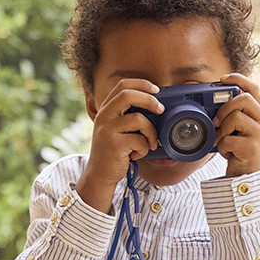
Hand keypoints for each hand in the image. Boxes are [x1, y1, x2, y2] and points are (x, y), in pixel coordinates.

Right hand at [77, 79, 163, 212]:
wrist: (99, 175)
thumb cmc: (113, 152)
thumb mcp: (116, 129)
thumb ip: (128, 115)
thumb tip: (156, 105)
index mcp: (105, 110)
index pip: (122, 85)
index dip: (142, 84)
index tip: (156, 90)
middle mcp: (103, 117)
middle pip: (128, 95)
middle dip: (150, 100)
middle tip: (161, 110)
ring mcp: (107, 131)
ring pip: (139, 119)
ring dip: (151, 132)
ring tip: (149, 143)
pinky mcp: (114, 145)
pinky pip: (139, 140)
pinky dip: (144, 148)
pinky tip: (136, 155)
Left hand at [213, 73, 259, 177]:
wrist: (246, 176)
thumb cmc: (238, 151)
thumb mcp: (236, 130)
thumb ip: (231, 116)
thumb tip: (211, 107)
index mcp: (258, 113)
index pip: (253, 88)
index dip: (239, 79)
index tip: (222, 78)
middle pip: (243, 99)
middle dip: (224, 109)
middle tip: (216, 122)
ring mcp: (259, 134)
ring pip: (235, 118)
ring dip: (222, 131)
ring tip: (222, 141)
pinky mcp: (252, 148)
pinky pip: (229, 140)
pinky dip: (222, 147)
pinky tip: (226, 153)